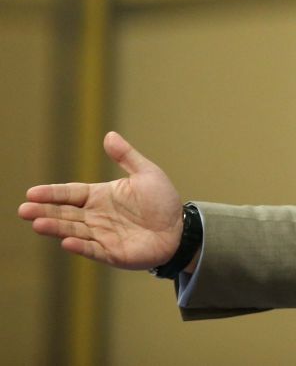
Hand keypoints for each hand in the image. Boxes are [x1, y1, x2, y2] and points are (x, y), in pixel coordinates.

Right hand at [18, 132, 183, 269]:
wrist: (180, 228)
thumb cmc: (162, 201)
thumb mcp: (147, 173)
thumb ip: (126, 156)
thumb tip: (109, 135)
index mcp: (101, 196)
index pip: (71, 193)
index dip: (52, 193)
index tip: (31, 192)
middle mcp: (96, 216)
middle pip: (65, 213)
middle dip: (44, 211)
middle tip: (23, 210)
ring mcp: (102, 235)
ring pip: (74, 230)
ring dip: (56, 228)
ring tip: (38, 223)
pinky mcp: (112, 252)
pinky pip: (93, 249)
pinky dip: (80, 246)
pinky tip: (66, 242)